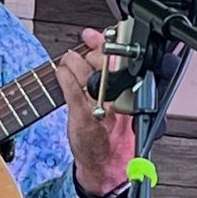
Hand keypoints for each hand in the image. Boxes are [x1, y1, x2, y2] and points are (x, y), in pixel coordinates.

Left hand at [57, 27, 134, 197]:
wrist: (107, 162)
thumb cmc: (112, 129)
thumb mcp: (118, 95)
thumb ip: (109, 66)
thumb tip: (93, 38)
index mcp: (135, 90)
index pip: (125, 55)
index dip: (108, 40)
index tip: (93, 34)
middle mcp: (122, 97)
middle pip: (107, 59)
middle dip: (92, 53)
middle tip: (85, 58)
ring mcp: (102, 106)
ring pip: (88, 70)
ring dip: (75, 61)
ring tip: (69, 64)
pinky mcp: (84, 117)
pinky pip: (72, 89)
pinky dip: (63, 77)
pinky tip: (61, 73)